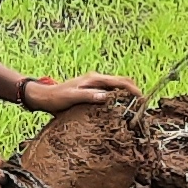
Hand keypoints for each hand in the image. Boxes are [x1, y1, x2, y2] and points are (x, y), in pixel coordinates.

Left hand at [23, 72, 137, 111]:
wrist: (44, 96)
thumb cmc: (56, 98)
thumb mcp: (72, 98)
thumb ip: (88, 96)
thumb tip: (106, 97)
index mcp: (94, 79)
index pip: (120, 81)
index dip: (134, 90)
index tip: (143, 100)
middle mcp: (97, 78)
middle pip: (122, 82)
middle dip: (135, 91)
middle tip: (143, 106)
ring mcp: (95, 83)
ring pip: (118, 86)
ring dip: (128, 95)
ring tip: (136, 109)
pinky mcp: (93, 89)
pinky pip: (111, 91)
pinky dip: (120, 97)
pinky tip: (121, 108)